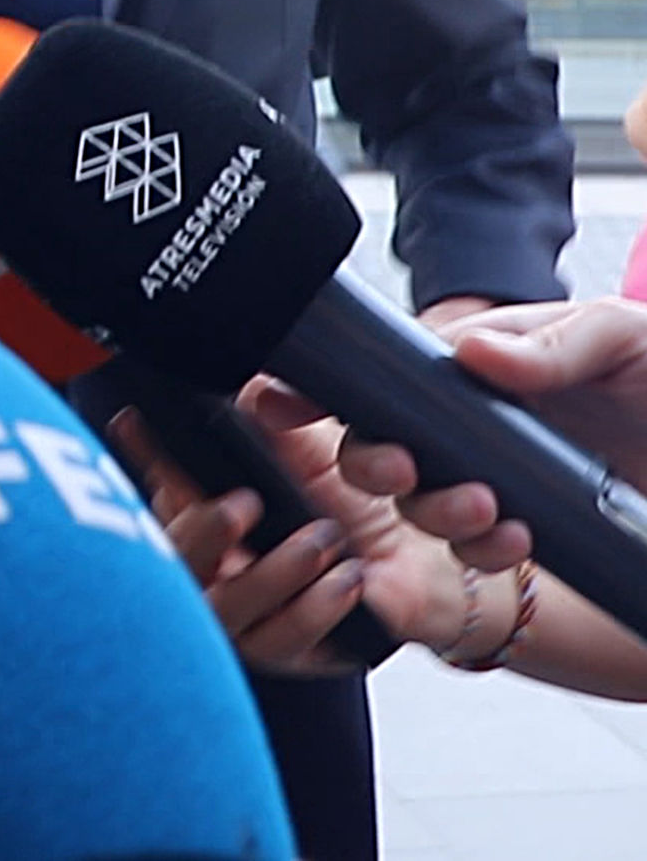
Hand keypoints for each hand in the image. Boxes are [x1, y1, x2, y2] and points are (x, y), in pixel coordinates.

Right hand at [119, 392, 468, 672]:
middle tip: (244, 504)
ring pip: (226, 610)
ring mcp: (244, 617)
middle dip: (204, 533)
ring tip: (326, 540)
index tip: (149, 440)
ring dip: (275, 572)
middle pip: (174, 564)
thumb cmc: (352, 501)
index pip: (156, 494)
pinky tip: (347, 578)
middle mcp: (211, 570)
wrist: (421, 560)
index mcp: (201, 515)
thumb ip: (259, 415)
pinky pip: (283, 640)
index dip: (148, 472)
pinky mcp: (287, 651)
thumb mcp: (304, 446)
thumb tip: (230, 383)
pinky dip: (314, 607)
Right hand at [338, 297, 646, 569]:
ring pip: (420, 508)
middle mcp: (472, 427)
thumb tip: (472, 351)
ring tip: (483, 510)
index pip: (381, 375)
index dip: (323, 391)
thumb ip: (552, 341)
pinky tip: (516, 539)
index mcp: (476, 367)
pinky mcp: (530, 534)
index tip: (281, 402)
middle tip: (402, 468)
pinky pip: (475, 557)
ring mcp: (496, 482)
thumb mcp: (622, 336)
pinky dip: (482, 552)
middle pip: (379, 448)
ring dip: (435, 512)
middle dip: (376, 464)